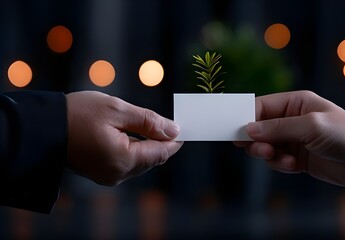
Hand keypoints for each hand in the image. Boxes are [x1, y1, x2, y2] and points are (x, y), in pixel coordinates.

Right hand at [66, 91, 182, 185]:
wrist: (41, 126)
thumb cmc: (77, 114)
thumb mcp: (117, 109)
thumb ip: (149, 121)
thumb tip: (174, 130)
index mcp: (124, 160)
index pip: (161, 152)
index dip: (175, 140)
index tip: (186, 127)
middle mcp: (118, 174)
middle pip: (152, 159)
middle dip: (163, 142)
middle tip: (172, 123)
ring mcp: (108, 176)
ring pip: (140, 162)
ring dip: (149, 145)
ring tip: (155, 126)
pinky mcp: (100, 172)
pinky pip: (127, 163)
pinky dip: (135, 149)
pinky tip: (135, 135)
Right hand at [235, 90, 344, 189]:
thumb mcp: (311, 126)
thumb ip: (278, 128)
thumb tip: (249, 129)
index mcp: (295, 103)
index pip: (261, 106)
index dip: (246, 118)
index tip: (235, 132)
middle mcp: (292, 119)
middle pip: (260, 128)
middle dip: (257, 141)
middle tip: (263, 151)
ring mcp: (294, 139)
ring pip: (266, 146)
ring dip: (269, 155)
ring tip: (283, 160)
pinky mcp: (297, 157)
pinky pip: (277, 160)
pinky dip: (280, 165)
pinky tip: (293, 166)